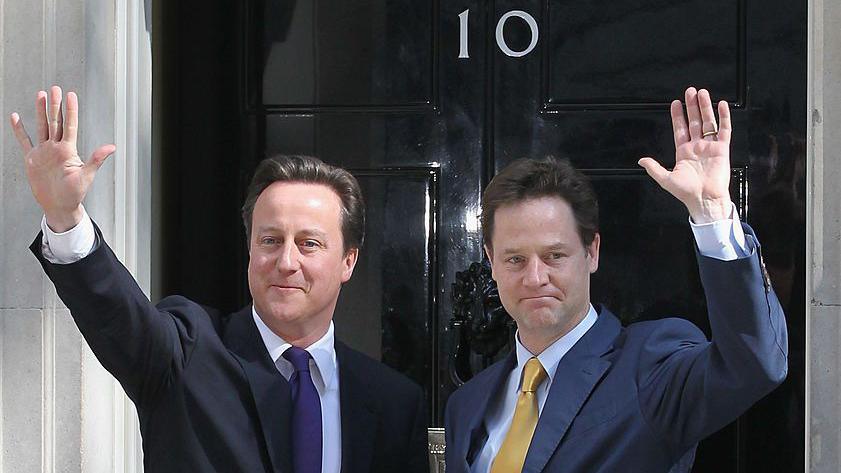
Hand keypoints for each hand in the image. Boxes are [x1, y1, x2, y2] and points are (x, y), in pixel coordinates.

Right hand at [9, 86, 115, 231]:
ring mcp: (44, 152)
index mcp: (68, 150)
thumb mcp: (86, 176)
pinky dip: (19, 130)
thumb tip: (111, 147)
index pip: (69, 125)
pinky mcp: (32, 159)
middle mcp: (56, 148)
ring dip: (40, 111)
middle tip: (55, 88)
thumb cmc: (74, 193)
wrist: (59, 205)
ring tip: (41, 95)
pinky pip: (24, 141)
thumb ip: (96, 159)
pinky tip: (15, 117)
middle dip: (55, 105)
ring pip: (42, 127)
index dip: (70, 110)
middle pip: (55, 121)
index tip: (71, 95)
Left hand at [638, 87, 731, 222]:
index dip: (678, 116)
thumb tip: (641, 160)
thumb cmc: (686, 193)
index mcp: (683, 152)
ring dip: (705, 108)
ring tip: (702, 93)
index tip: (675, 103)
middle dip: (692, 107)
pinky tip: (721, 105)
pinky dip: (723, 118)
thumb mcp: (665, 179)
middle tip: (690, 91)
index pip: (680, 129)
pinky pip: (724, 130)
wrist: (704, 200)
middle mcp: (697, 147)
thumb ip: (654, 168)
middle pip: (694, 122)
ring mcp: (710, 147)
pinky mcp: (722, 150)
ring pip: (708, 122)